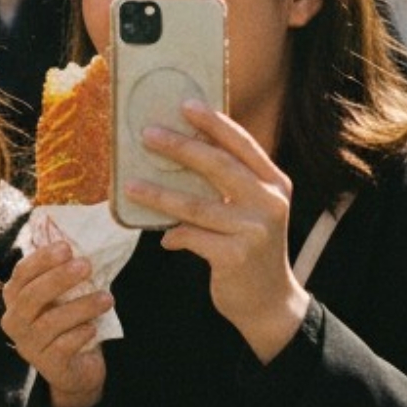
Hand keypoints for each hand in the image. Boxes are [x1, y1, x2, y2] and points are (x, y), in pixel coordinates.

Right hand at [2, 241, 114, 406]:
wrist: (76, 370)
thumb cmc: (69, 324)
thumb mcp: (63, 298)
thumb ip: (66, 276)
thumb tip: (85, 243)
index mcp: (16, 299)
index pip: (21, 274)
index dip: (41, 259)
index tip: (66, 246)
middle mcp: (15, 322)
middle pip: (31, 296)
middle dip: (59, 278)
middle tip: (86, 265)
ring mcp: (29, 345)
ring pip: (50, 322)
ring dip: (81, 307)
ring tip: (107, 298)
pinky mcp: (48, 365)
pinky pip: (63, 346)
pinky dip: (81, 333)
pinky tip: (94, 328)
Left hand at [136, 101, 306, 361]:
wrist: (269, 301)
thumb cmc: (250, 247)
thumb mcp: (250, 210)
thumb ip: (228, 184)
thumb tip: (180, 149)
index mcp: (274, 184)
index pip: (242, 144)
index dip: (214, 123)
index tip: (185, 104)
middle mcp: (269, 202)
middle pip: (218, 166)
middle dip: (180, 147)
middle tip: (147, 134)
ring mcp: (254, 230)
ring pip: (196, 204)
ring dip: (159, 194)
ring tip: (132, 185)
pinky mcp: (236, 256)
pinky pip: (192, 237)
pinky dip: (174, 235)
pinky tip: (165, 237)